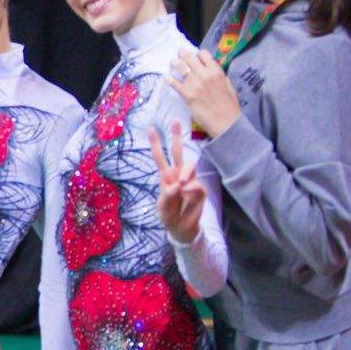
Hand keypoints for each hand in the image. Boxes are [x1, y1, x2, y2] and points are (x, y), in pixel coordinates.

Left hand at [150, 120, 206, 241]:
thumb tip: (177, 185)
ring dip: (186, 172)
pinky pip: (196, 184)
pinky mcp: (200, 190)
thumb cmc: (169, 215)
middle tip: (175, 121)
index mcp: (166, 177)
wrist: (181, 228)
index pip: (160, 157)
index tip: (151, 129)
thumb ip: (166, 197)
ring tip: (181, 183)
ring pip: (190, 165)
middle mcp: (178, 175)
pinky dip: (191, 189)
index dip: (156, 144)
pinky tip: (186, 195)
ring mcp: (190, 181)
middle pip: (178, 152)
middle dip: (176, 137)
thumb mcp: (162, 208)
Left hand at [167, 48, 240, 137]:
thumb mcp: (228, 85)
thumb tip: (211, 69)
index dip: (198, 54)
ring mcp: (194, 84)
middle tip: (180, 53)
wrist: (225, 121)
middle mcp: (204, 74)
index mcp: (216, 71)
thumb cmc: (229, 105)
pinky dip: (169, 79)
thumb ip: (218, 76)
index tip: (196, 56)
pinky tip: (166, 77)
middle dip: (183, 54)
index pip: (204, 54)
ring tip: (173, 62)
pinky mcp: (187, 94)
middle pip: (190, 58)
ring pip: (180, 67)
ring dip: (175, 63)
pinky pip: (174, 83)